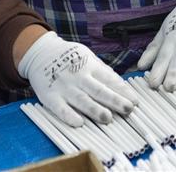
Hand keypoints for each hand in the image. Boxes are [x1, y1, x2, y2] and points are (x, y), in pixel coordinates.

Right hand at [18, 31, 137, 126]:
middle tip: (128, 109)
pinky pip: (60, 108)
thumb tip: (122, 87)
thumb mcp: (88, 57)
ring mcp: (65, 87)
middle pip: (99, 90)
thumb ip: (103, 72)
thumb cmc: (70, 58)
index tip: (135, 101)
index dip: (123, 90)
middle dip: (114, 100)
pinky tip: (79, 123)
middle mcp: (79, 77)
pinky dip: (69, 115)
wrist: (40, 53)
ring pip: (82, 100)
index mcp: (90, 66)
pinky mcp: (51, 97)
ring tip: (108, 118)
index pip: (109, 79)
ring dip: (95, 109)